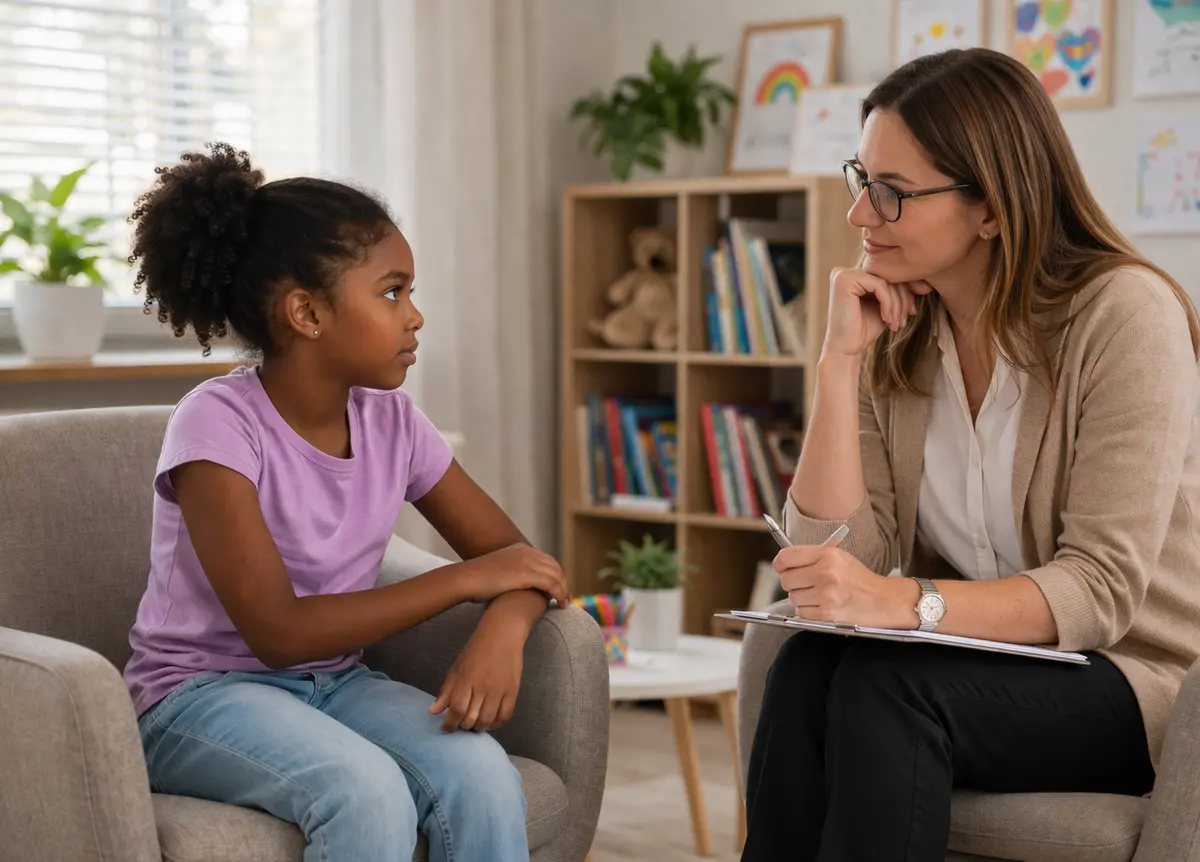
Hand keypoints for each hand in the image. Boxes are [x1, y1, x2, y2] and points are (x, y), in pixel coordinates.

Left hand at [429, 616, 523, 731]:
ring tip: (474, 724)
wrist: (503, 634)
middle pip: (472, 718)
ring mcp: (499, 690)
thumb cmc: (476, 649)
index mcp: (466, 679)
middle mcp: (483, 687)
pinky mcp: (513, 691)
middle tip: (460, 724)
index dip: (450, 723)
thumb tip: (433, 711)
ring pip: (488, 720)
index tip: (446, 728)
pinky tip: (490, 722)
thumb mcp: (457, 667)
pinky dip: (496, 724)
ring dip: (479, 727)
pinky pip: (505, 716)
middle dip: (463, 726)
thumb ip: (446, 690)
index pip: (457, 709)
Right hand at [454, 543, 568, 606]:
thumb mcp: (496, 571)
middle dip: (562, 581)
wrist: (465, 579)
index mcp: (520, 549)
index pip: (546, 560)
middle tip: (566, 597)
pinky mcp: (528, 574)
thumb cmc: (475, 581)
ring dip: (564, 590)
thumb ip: (508, 574)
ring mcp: (528, 561)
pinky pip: (553, 584)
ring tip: (566, 604)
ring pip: (556, 575)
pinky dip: (561, 593)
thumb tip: (513, 585)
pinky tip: (561, 604)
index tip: (557, 587)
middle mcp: (527, 552)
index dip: (554, 574)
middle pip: (554, 566)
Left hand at [775, 544, 914, 628]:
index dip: (780, 563)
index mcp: (827, 555)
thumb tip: (782, 563)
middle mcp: (826, 573)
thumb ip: (812, 557)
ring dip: (801, 599)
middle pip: (786, 580)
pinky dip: (808, 612)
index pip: (786, 557)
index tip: (782, 567)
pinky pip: (801, 613)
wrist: (884, 601)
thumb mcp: (839, 557)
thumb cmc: (859, 579)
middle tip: (804, 584)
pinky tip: (822, 606)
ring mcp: (826, 595)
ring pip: (793, 598)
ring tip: (819, 596)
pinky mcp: (828, 615)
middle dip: (792, 583)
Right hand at [822, 267, 932, 356]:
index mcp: (853, 275)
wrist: (846, 351)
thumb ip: (896, 291)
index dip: (906, 291)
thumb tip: (924, 283)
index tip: (913, 311)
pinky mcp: (844, 281)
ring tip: (896, 324)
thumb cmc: (863, 331)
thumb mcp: (885, 306)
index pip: (887, 274)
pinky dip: (889, 304)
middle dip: (903, 299)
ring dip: (897, 305)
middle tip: (904, 320)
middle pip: (887, 275)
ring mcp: (842, 274)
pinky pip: (879, 285)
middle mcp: (844, 271)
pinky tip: (887, 320)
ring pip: (885, 280)